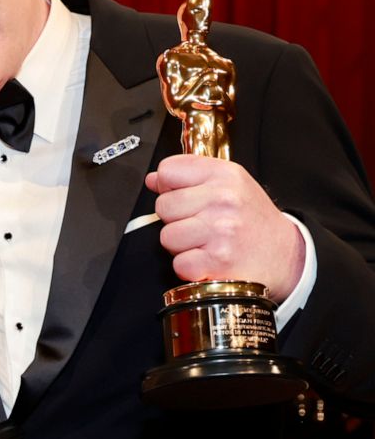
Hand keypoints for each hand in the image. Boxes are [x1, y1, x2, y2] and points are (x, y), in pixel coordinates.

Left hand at [145, 155, 304, 301]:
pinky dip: (190, 267)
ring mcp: (220, 231)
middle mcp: (223, 200)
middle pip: (163, 206)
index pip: (167, 170)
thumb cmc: (254, 221)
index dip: (169, 187)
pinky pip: (179, 263)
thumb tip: (153, 179)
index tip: (185, 197)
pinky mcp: (217, 261)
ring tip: (205, 243)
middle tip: (200, 225)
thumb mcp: (231, 185)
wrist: (286, 255)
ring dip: (181, 246)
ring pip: (167, 236)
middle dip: (175, 219)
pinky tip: (209, 260)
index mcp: (225, 175)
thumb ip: (191, 177)